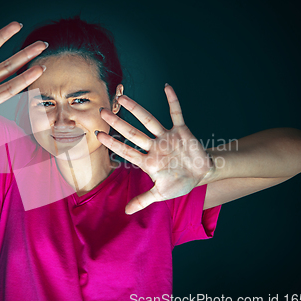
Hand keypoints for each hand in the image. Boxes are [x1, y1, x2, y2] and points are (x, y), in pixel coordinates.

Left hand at [97, 84, 213, 213]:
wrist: (202, 174)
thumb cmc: (179, 183)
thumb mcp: (161, 194)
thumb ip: (143, 200)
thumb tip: (126, 212)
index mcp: (148, 161)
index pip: (126, 150)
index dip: (112, 143)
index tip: (98, 135)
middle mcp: (154, 146)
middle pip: (132, 133)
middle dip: (118, 123)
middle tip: (102, 111)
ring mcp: (166, 137)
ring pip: (149, 120)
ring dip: (137, 109)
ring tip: (123, 98)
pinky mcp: (181, 131)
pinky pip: (176, 113)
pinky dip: (173, 101)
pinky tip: (166, 87)